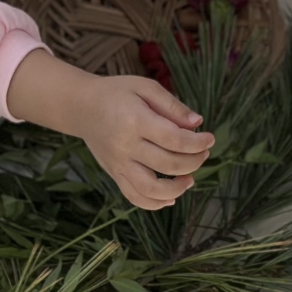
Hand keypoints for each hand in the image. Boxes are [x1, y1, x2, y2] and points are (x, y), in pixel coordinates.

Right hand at [6, 51, 213, 209]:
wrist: (82, 107)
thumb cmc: (117, 94)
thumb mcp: (145, 87)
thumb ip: (172, 105)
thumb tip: (198, 123)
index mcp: (135, 120)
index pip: (175, 140)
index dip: (198, 143)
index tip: (209, 139)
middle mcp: (126, 146)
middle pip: (168, 165)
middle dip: (194, 161)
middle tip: (203, 153)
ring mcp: (118, 164)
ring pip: (152, 189)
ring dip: (177, 188)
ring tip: (189, 179)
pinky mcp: (114, 174)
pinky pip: (135, 197)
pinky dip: (155, 203)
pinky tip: (171, 197)